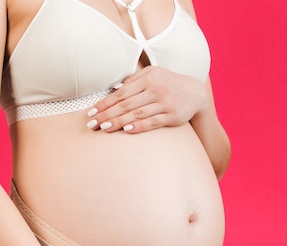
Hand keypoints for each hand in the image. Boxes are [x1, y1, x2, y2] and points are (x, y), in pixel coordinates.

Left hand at [86, 66, 207, 133]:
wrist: (195, 92)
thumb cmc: (169, 83)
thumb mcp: (153, 74)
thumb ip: (134, 80)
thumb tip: (115, 89)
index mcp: (147, 79)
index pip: (121, 93)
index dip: (105, 103)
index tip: (91, 112)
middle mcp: (155, 90)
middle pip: (126, 104)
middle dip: (107, 114)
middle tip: (92, 124)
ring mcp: (164, 103)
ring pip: (137, 113)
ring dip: (119, 121)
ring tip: (104, 128)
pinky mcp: (172, 116)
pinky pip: (153, 122)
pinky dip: (140, 126)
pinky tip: (127, 130)